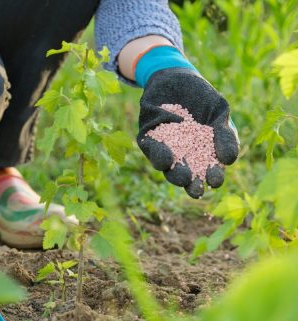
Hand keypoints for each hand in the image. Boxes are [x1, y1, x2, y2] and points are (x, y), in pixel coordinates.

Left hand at [135, 46, 238, 197]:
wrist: (175, 77)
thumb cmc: (202, 98)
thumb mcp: (219, 113)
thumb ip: (225, 134)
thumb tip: (228, 160)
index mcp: (202, 153)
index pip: (208, 171)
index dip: (212, 177)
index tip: (216, 181)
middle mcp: (181, 156)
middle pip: (187, 176)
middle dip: (191, 184)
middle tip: (197, 189)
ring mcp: (164, 149)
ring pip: (167, 167)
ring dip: (174, 174)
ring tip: (183, 176)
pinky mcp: (147, 139)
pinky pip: (151, 150)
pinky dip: (158, 155)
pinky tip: (166, 158)